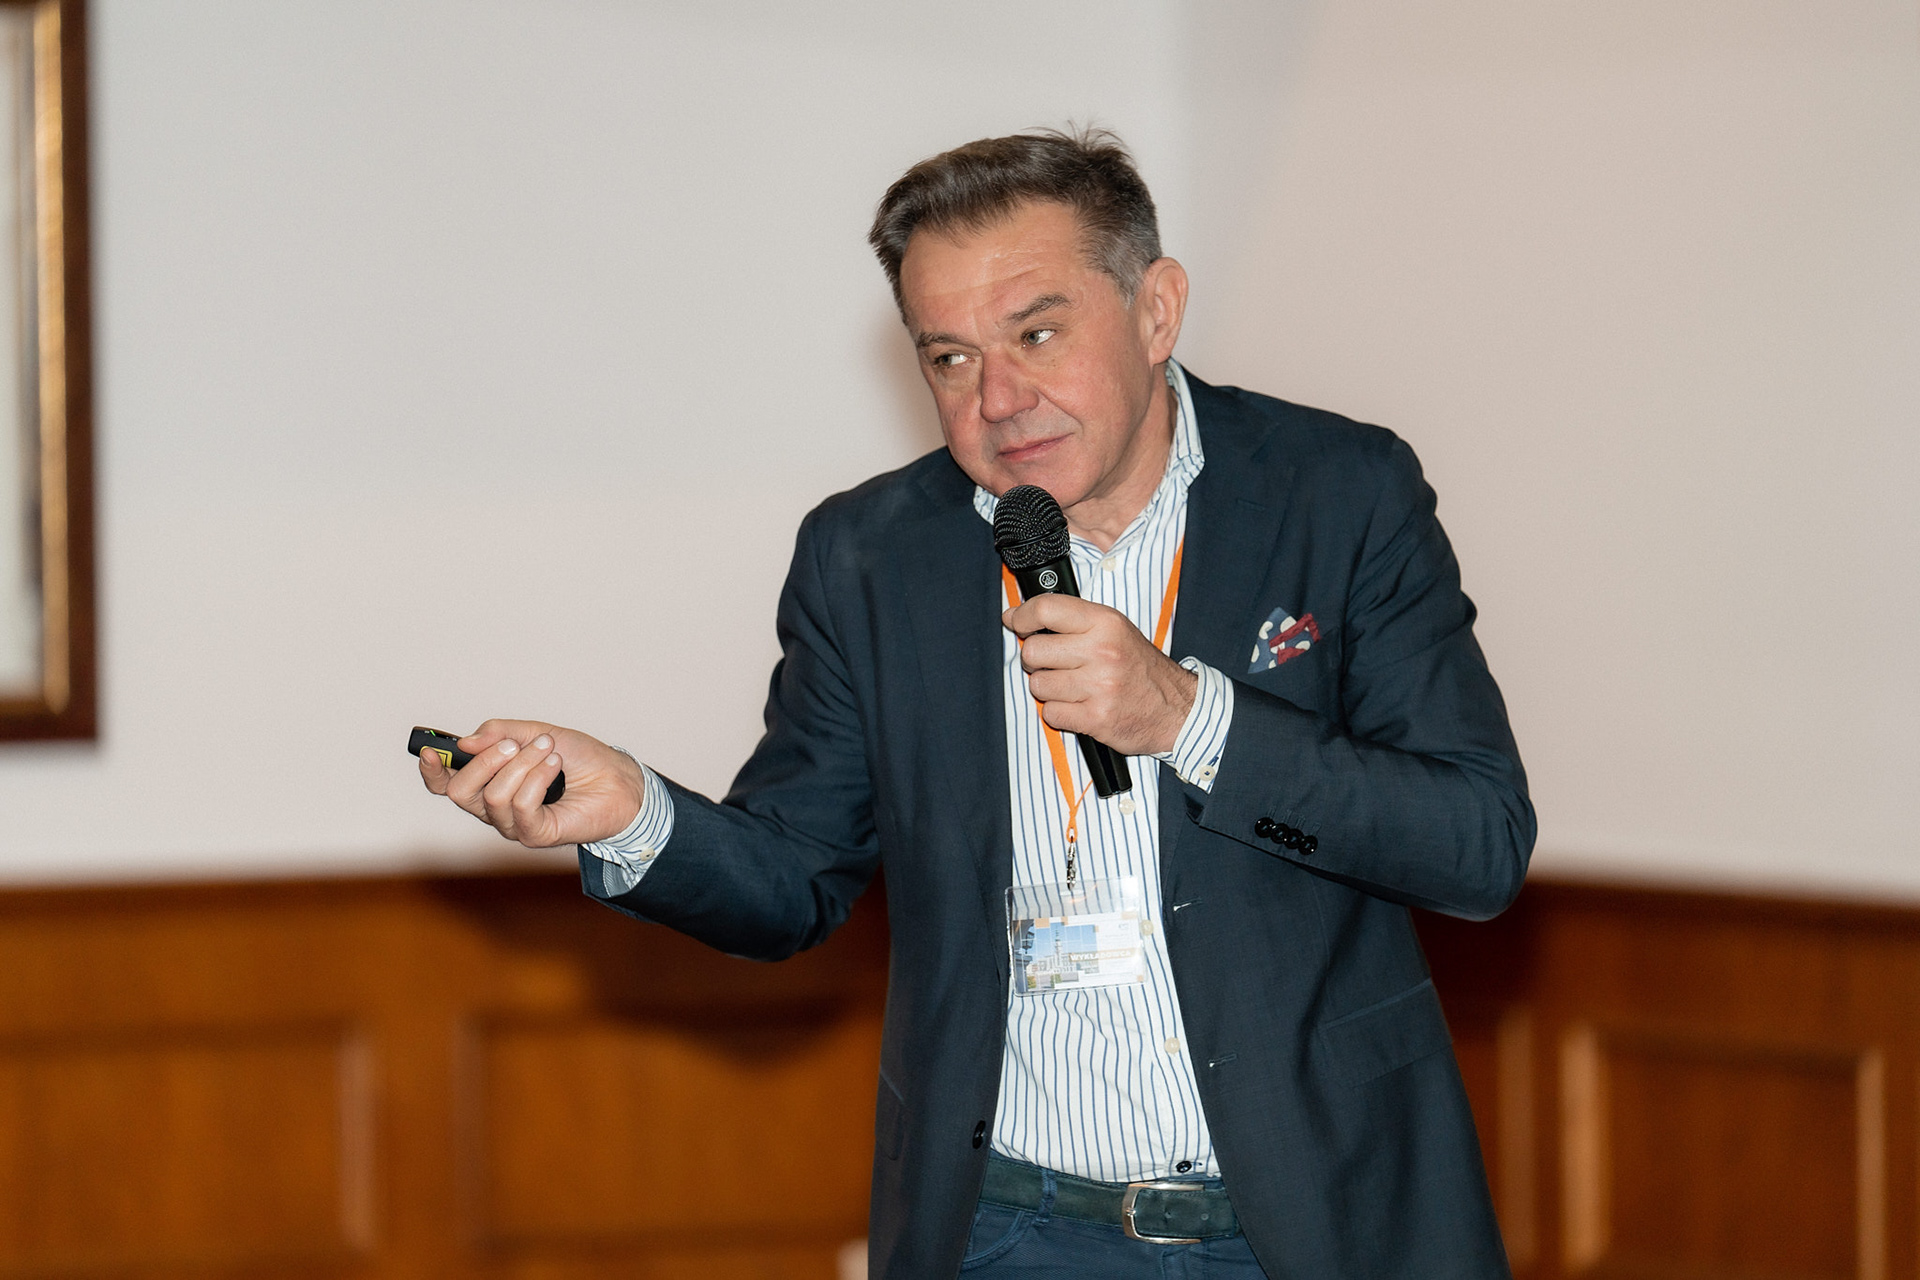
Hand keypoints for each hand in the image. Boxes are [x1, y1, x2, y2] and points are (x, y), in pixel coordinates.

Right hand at [417, 718, 645, 848]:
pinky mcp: (535, 835)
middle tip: (516, 744)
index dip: (432, 770)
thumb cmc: (579, 757)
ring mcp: (513, 824)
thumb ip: (499, 733)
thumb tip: (465, 742)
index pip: (446, 783)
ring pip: (493, 796)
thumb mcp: (537, 732)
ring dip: (523, 765)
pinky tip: (555, 767)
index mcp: (489, 781)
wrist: (617, 777)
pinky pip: (521, 807)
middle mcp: (494, 806)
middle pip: (460, 792)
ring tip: (550, 752)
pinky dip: (537, 779)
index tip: (430, 750)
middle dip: (486, 761)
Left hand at [1002, 595, 1196, 756]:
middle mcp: (1102, 651)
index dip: (1022, 616)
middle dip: (1035, 660)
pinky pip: (1050, 713)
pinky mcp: (1096, 718)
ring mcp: (1099, 686)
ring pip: (1038, 685)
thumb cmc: (1138, 668)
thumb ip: (1069, 620)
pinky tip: (1077, 706)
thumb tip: (1014, 615)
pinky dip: (1058, 712)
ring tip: (1071, 687)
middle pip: (1033, 651)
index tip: (1016, 623)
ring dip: (1047, 689)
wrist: (1176, 708)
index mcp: (1105, 623)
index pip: (1046, 609)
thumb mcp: (1114, 629)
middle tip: (1052, 664)